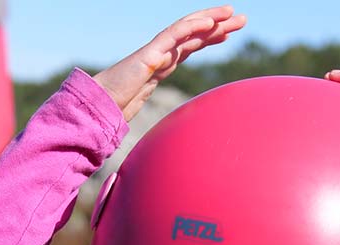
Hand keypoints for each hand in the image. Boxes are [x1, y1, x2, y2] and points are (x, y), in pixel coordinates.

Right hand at [94, 6, 245, 121]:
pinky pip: (173, 35)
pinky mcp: (149, 55)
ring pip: (187, 30)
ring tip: (232, 14)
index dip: (208, 38)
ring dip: (211, 20)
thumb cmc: (115, 112)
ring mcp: (155, 53)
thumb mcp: (147, 111)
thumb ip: (160, 114)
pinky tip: (210, 22)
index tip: (227, 33)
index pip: (189, 47)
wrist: (97, 109)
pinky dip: (192, 27)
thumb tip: (171, 136)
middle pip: (194, 36)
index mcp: (161, 66)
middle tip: (241, 19)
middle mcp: (160, 56)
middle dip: (218, 25)